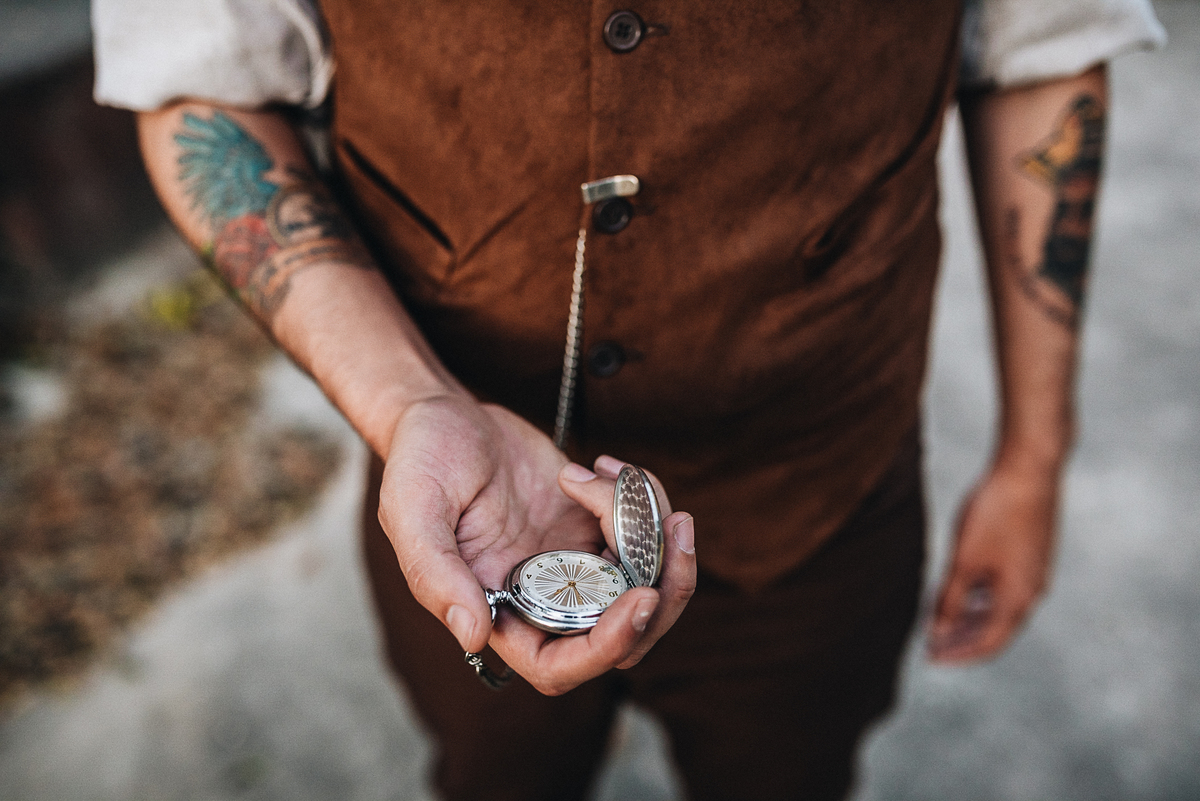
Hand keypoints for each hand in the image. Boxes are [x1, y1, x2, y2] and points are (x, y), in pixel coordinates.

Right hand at [377, 394, 695, 693]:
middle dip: (664, 593)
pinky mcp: (594, 530)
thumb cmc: (419, 459)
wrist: (445, 413)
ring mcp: (573, 567)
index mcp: (497, 612)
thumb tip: (473, 635)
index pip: (559, 666)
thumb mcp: (411, 507)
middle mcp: (541, 600)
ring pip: (645, 586)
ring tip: (623, 475)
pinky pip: (643, 537)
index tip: (641, 599)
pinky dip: (643, 501)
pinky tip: (608, 464)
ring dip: (656, 534)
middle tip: (677, 530)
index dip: (606, 647)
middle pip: (624, 637)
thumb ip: (434, 573)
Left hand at [928, 455, 1060, 662]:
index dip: (958, 654)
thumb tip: (938, 631)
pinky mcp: (1032, 554)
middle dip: (963, 641)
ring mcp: (1035, 573)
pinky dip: (982, 599)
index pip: (988, 644)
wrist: (1029, 468)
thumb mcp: (964, 560)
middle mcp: (1032, 591)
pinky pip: (1006, 590)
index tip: (931, 658)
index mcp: (1017, 598)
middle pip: (996, 630)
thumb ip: (950, 598)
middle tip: (932, 646)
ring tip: (941, 623)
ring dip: (972, 620)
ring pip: (1001, 609)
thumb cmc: (996, 512)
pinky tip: (962, 592)